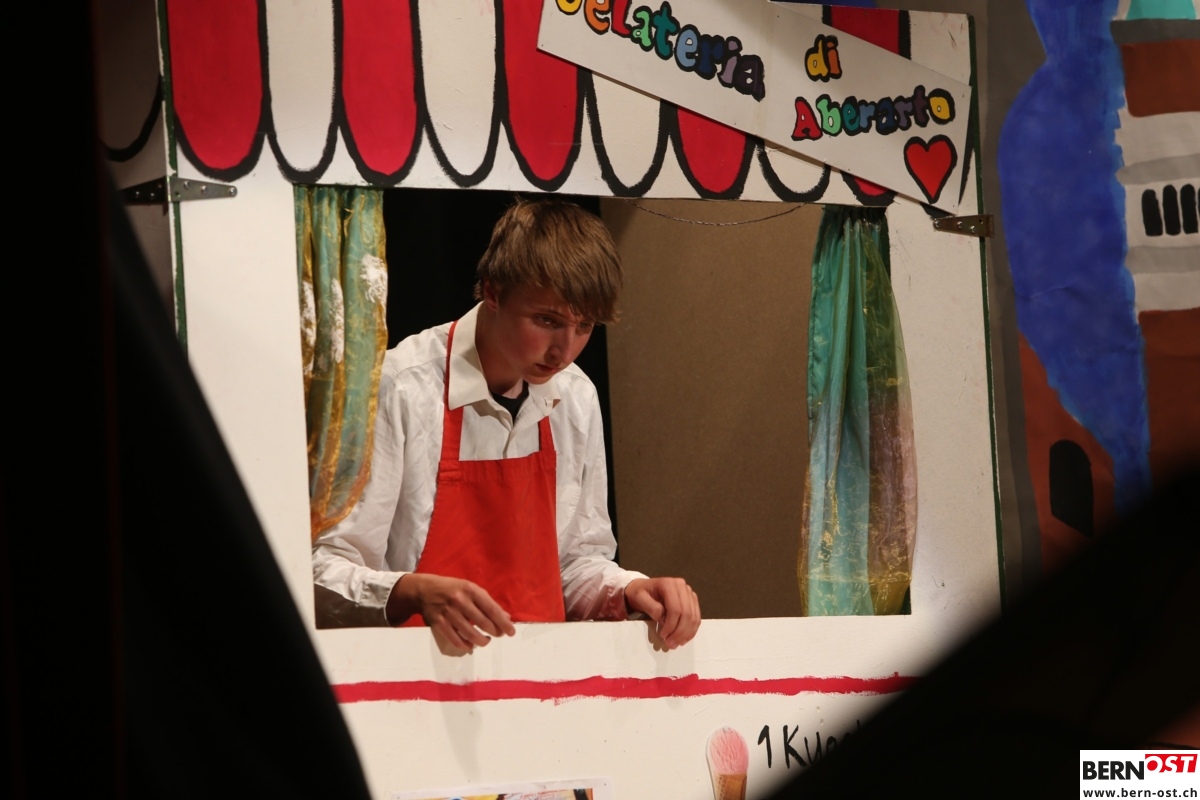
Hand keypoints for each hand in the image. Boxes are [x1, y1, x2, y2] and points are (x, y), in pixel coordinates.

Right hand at [387, 573, 515, 652]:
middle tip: (499, 635)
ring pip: (470, 634)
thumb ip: (487, 602)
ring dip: (482, 641)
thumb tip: (505, 618)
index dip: (503, 622)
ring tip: (486, 640)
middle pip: (483, 623)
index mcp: (470, 590)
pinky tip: (471, 645)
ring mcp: (448, 613)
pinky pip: (456, 640)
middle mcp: (460, 601)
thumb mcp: (470, 589)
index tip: (511, 632)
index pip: (491, 609)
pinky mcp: (438, 624)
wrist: (424, 591)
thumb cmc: (453, 589)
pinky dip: (466, 645)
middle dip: (495, 632)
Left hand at [623, 577, 700, 650]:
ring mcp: (689, 592)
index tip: (663, 635)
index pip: (675, 609)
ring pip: (693, 617)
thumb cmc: (641, 593)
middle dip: (680, 632)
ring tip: (676, 643)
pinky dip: (691, 630)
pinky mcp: (692, 600)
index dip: (671, 625)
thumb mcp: (639, 598)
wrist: (644, 588)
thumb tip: (664, 620)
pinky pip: (696, 617)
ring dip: (686, 633)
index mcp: (669, 584)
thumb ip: (652, 608)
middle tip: (670, 644)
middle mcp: (682, 586)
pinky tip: (683, 638)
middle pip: (687, 613)